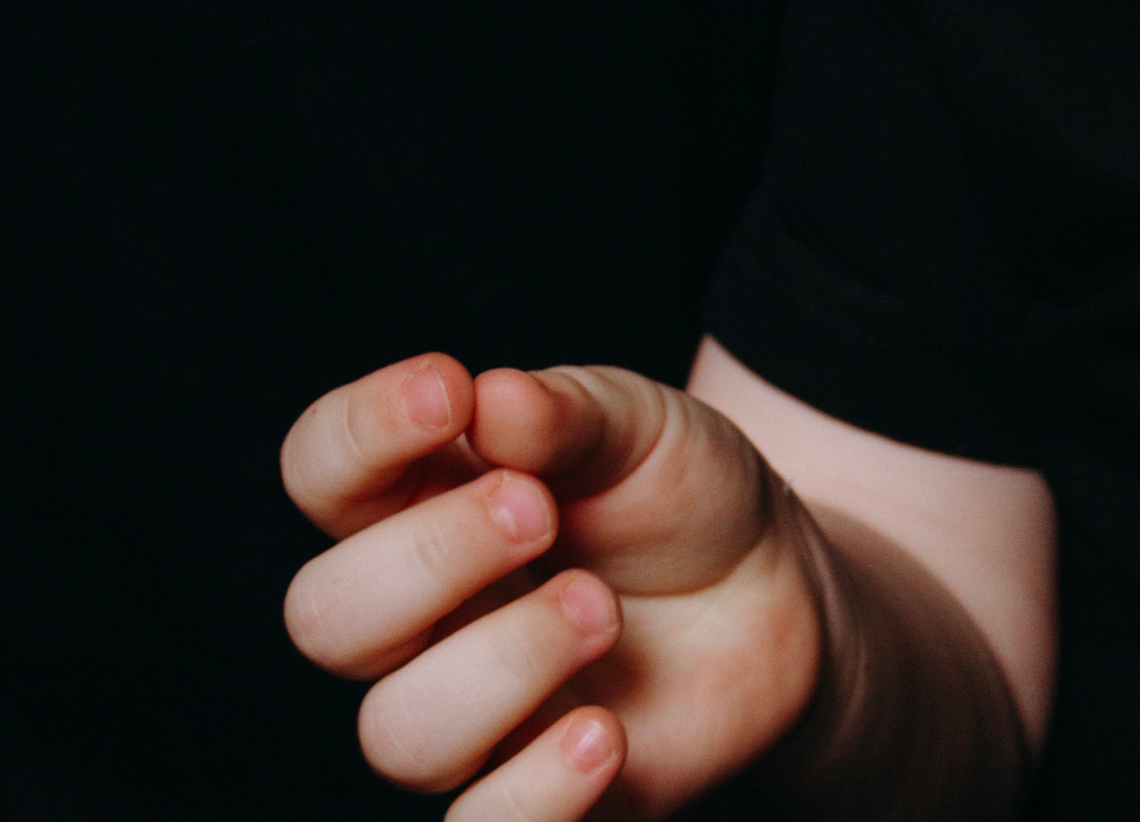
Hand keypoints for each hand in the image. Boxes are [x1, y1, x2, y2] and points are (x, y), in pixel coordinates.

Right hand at [282, 355, 819, 819]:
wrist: (783, 584)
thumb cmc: (679, 492)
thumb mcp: (640, 424)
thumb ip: (564, 411)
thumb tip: (490, 398)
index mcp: (426, 498)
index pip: (322, 468)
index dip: (356, 435)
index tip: (447, 392)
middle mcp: (424, 616)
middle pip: (326, 615)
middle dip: (428, 556)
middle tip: (539, 509)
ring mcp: (473, 714)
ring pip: (397, 732)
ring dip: (505, 660)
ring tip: (603, 610)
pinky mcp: (537, 796)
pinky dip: (533, 794)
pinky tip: (606, 732)